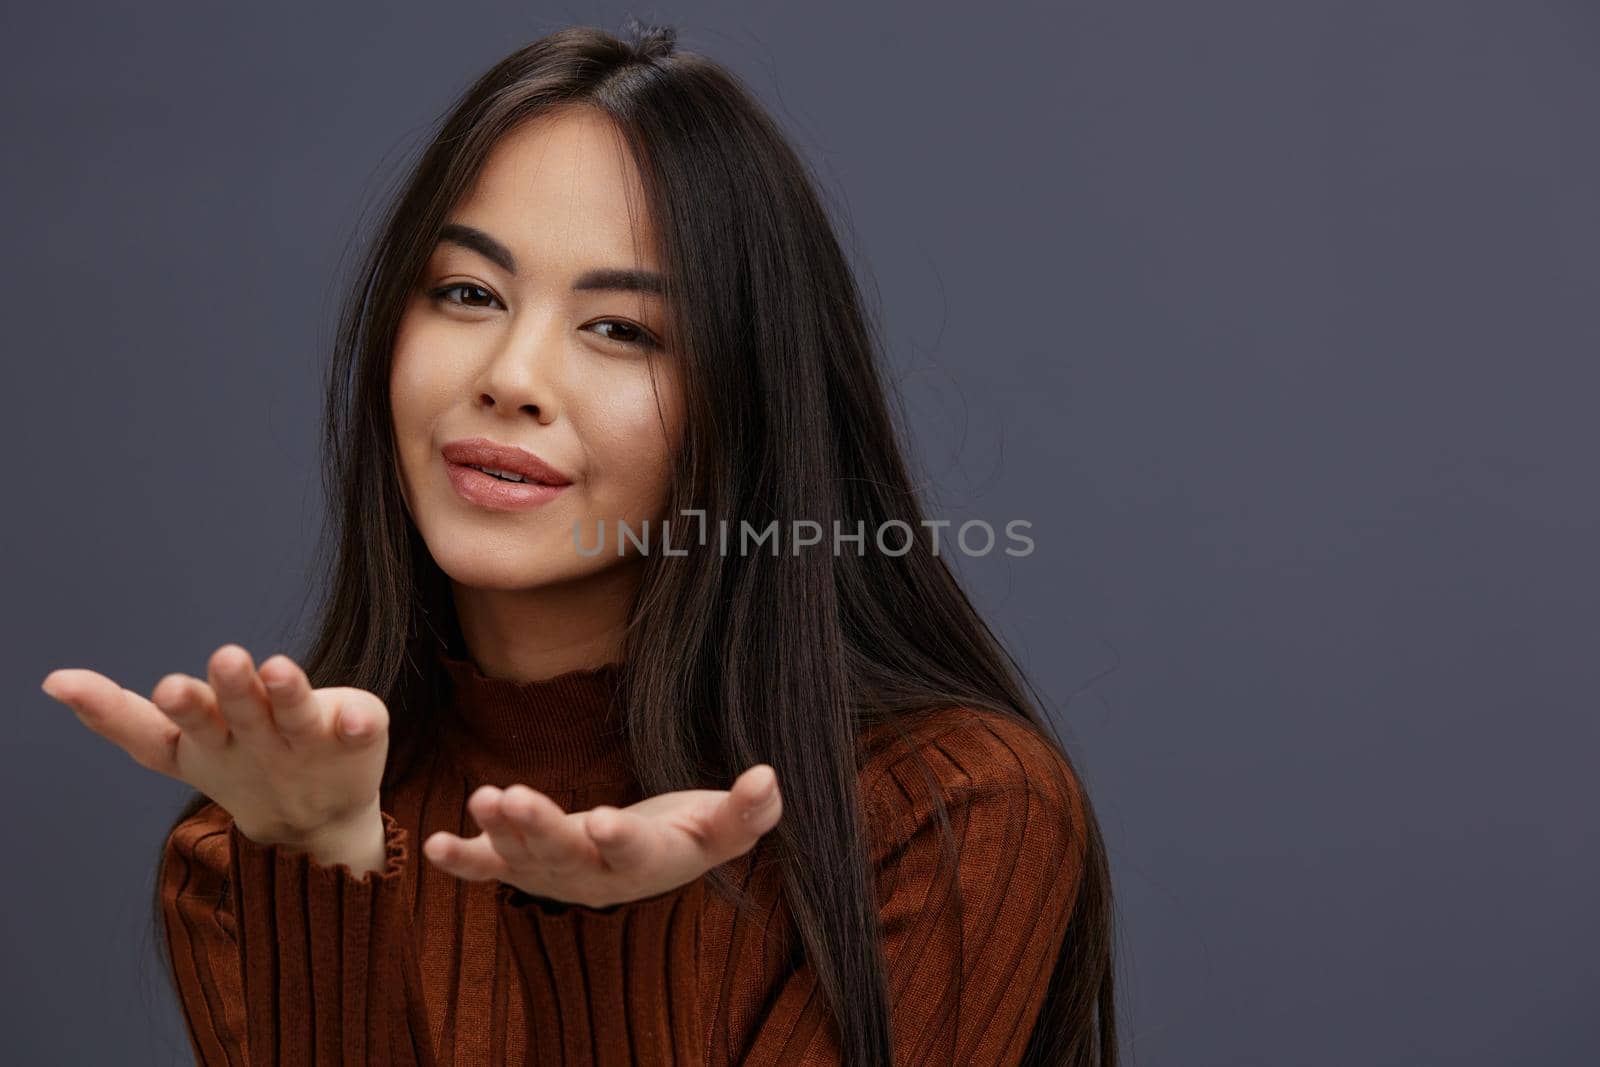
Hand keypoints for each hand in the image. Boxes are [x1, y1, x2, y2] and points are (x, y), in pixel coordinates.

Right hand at [41, 643, 390, 864]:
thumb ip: (120, 717)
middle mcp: (256, 741)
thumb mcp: (177, 747)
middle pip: (240, 714)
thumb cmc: (238, 762)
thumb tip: (51, 681)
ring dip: (287, 692)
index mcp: (209, 740)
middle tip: (226, 658)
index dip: (177, 710)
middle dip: (231, 689)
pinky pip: (362, 729)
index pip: (179, 730)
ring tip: (279, 667)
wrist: (316, 824)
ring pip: (295, 715)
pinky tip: (361, 715)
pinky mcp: (357, 739)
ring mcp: (308, 742)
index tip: (166, 686)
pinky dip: (361, 723)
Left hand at [423, 764, 783, 908]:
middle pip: (566, 853)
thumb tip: (768, 776)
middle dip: (539, 827)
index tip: (606, 821)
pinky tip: (432, 847)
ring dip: (499, 831)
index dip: (621, 840)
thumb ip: (748, 810)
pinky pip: (490, 869)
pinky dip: (463, 861)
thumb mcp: (724, 825)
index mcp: (647, 861)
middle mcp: (596, 875)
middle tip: (512, 798)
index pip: (635, 851)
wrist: (647, 861)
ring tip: (482, 798)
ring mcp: (556, 872)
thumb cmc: (690, 832)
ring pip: (525, 855)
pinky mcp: (526, 864)